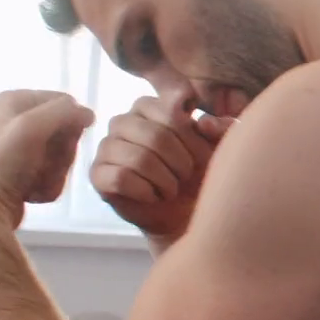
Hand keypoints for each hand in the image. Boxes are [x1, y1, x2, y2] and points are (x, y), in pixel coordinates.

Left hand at [0, 90, 96, 230]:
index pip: (67, 104)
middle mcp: (16, 119)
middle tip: (43, 166)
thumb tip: (89, 115)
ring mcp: (20, 148)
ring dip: (55, 172)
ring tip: (34, 181)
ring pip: (61, 156)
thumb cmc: (3, 164)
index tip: (58, 142)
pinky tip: (30, 191)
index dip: (71, 124)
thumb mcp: (32, 126)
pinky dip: (47, 185)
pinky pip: (51, 174)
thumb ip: (64, 112)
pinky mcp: (21, 171)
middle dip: (61, 153)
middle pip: (66, 132)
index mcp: (16, 100)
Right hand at [89, 96, 234, 243]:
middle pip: (156, 136)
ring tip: (171, 188)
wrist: (184, 213)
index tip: (200, 155)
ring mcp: (107, 147)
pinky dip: (146, 191)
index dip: (192, 138)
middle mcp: (123, 121)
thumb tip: (204, 123)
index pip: (171, 110)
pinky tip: (154, 196)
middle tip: (186, 176)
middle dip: (181, 162)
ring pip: (139, 158)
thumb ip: (221, 129)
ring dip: (166, 180)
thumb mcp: (219, 147)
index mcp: (150, 106)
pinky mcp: (98, 174)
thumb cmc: (200, 173)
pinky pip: (121, 177)